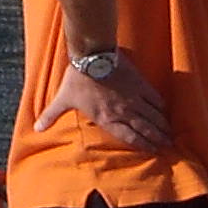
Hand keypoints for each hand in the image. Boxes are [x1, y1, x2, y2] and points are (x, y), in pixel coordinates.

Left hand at [42, 48, 172, 150]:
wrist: (92, 56)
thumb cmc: (77, 78)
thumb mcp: (62, 99)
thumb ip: (51, 115)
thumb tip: (36, 128)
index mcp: (106, 119)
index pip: (129, 137)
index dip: (143, 145)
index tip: (153, 151)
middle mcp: (122, 112)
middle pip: (145, 129)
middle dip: (158, 139)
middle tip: (168, 145)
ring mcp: (133, 98)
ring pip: (152, 116)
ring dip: (162, 126)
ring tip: (170, 133)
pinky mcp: (139, 84)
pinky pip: (154, 98)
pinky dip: (161, 107)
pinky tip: (166, 111)